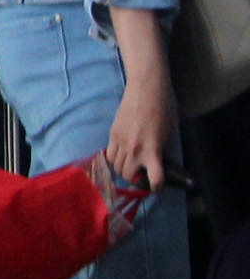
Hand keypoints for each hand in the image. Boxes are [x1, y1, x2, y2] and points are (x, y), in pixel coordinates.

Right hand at [108, 69, 177, 194]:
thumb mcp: (169, 135)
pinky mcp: (112, 134)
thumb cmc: (164, 111)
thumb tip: (158, 165)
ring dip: (123, 170)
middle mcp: (134, 150)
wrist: (146, 91)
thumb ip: (162, 153)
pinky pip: (109, 155)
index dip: (157, 188)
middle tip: (142, 177)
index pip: (154, 179)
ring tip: (131, 166)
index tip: (158, 188)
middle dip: (135, 180)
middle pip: (128, 175)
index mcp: (152, 151)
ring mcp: (120, 142)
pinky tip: (122, 156)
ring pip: (116, 167)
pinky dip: (114, 160)